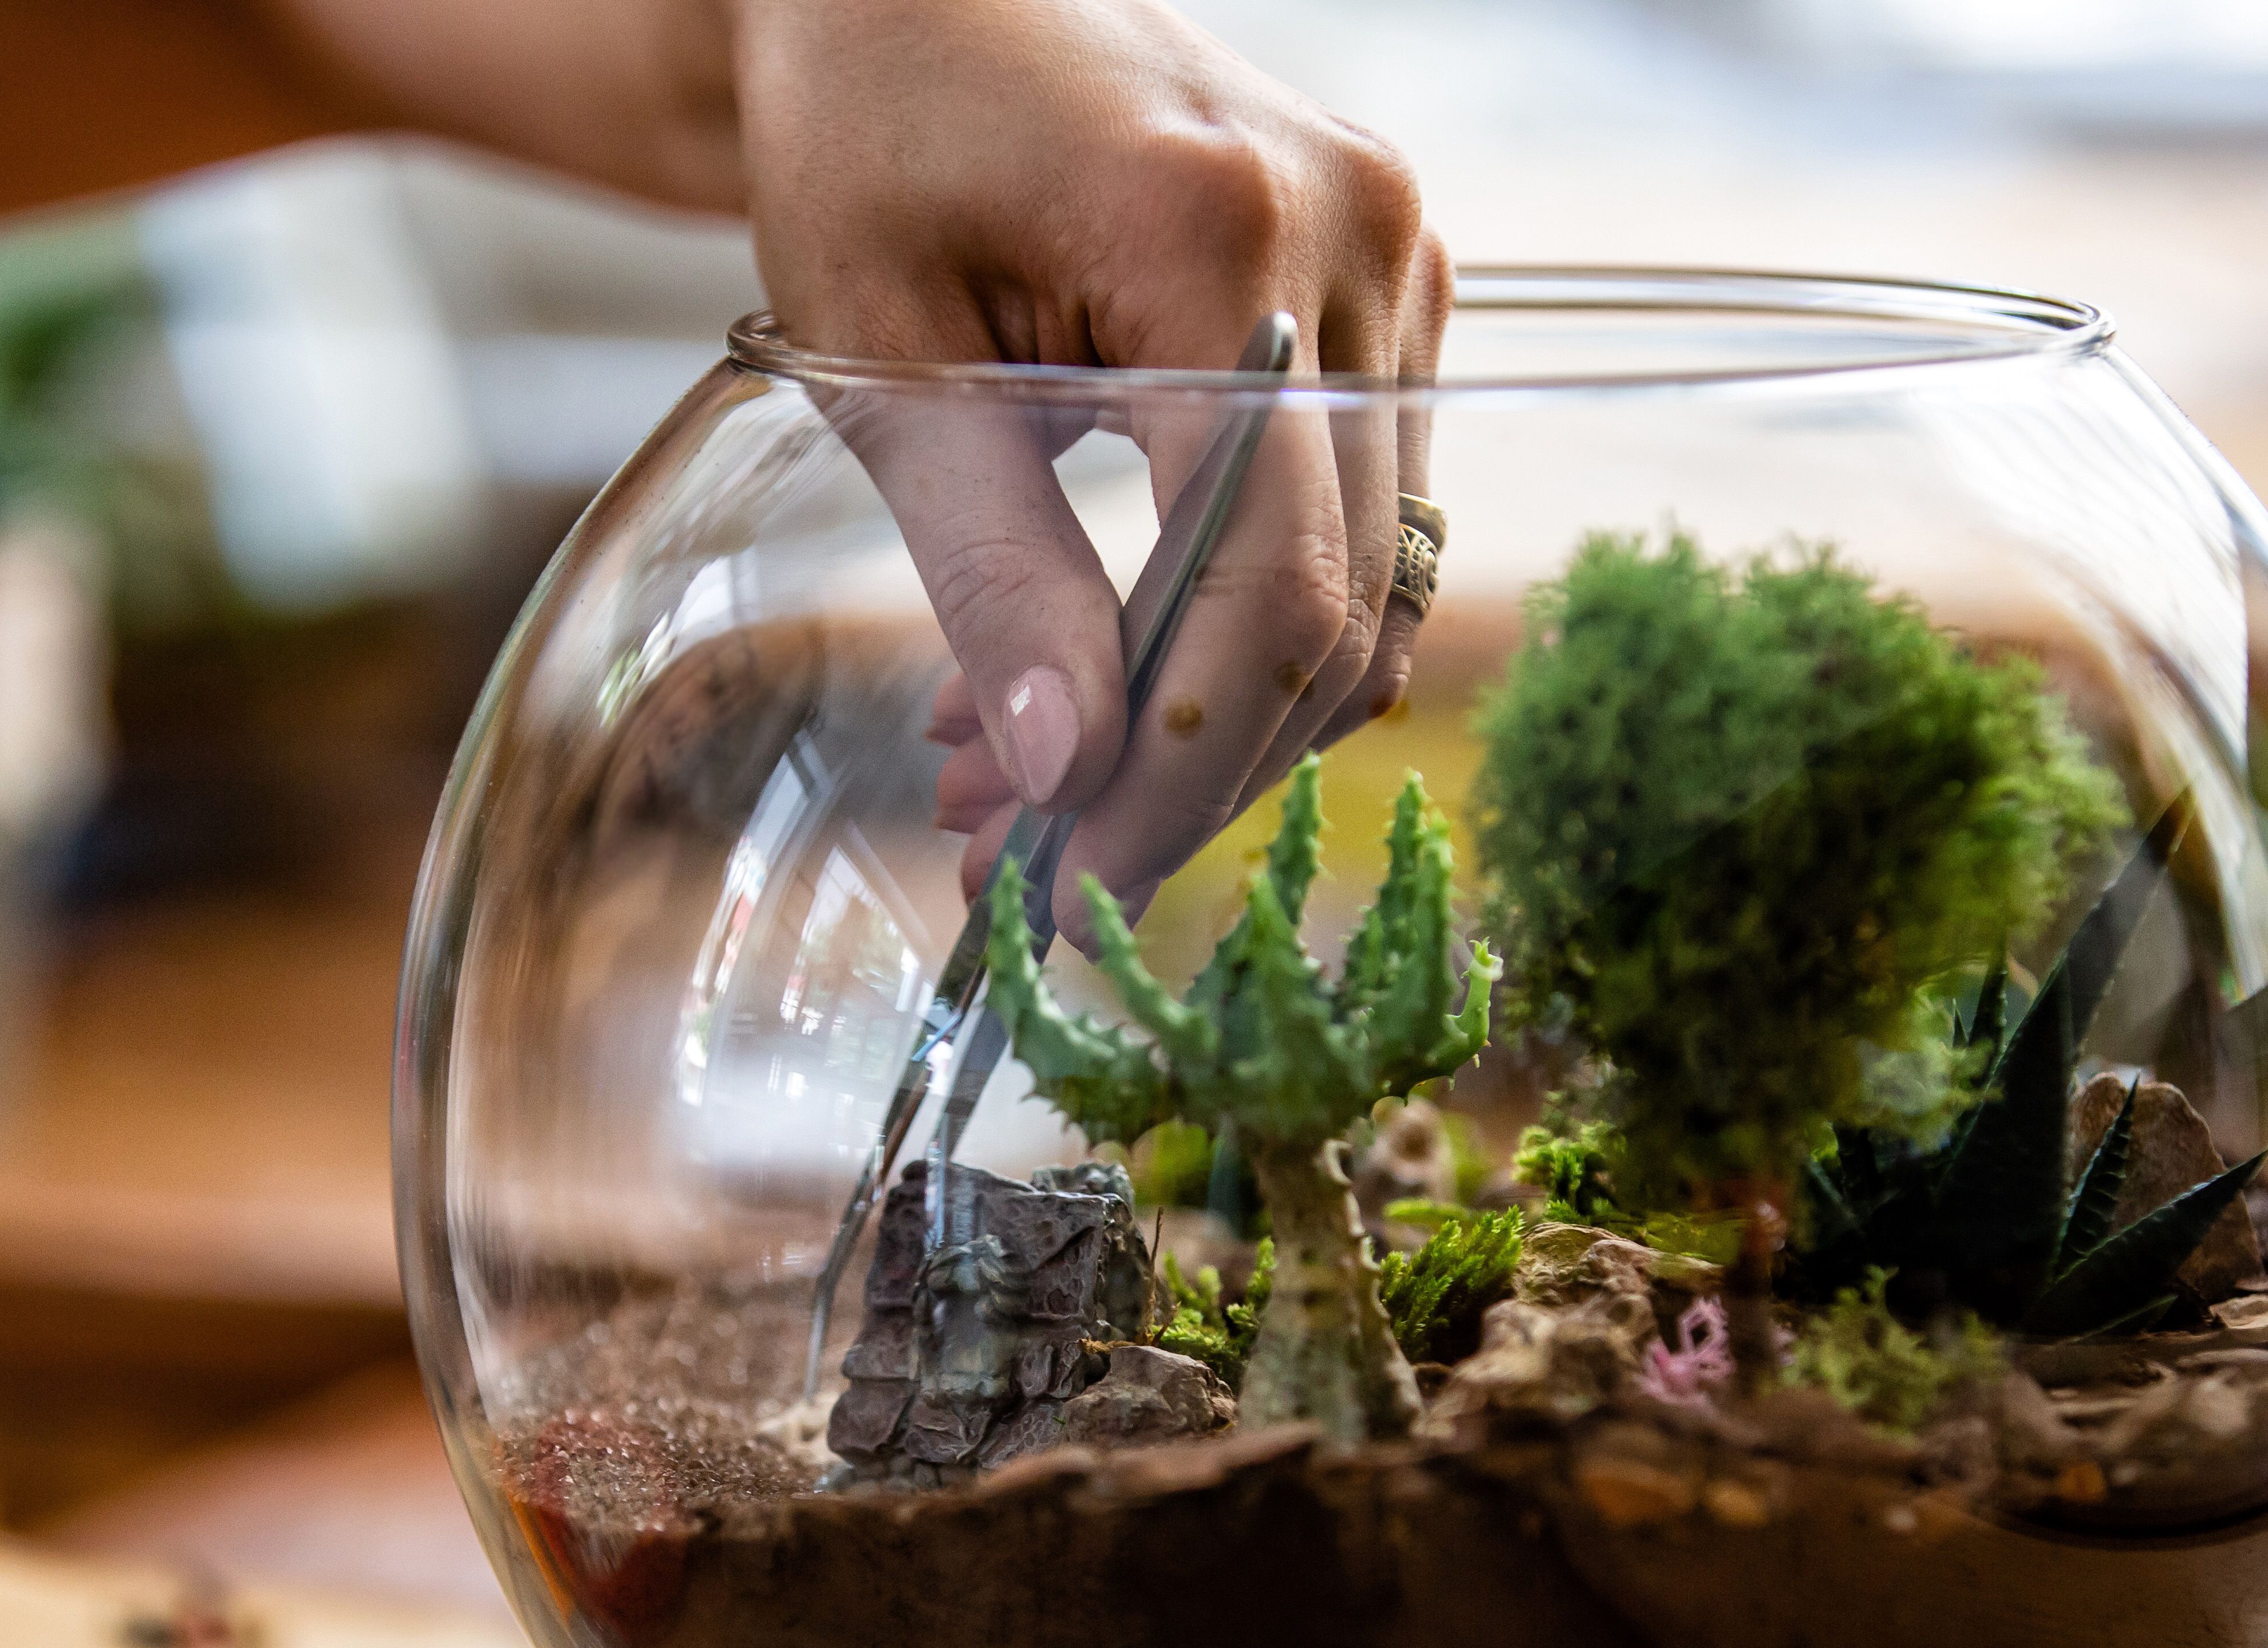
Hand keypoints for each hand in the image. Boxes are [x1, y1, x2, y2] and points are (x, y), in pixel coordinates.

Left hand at [734, 0, 1451, 930]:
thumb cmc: (870, 134)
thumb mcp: (886, 363)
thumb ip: (990, 571)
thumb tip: (1063, 773)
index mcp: (1218, 232)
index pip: (1264, 586)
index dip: (1171, 770)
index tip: (1063, 893)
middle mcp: (1355, 238)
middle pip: (1334, 607)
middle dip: (1182, 771)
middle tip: (1026, 861)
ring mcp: (1397, 259)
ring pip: (1366, 583)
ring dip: (1211, 717)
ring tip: (1033, 777)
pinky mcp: (1389, 294)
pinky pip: (1357, 516)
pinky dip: (1242, 624)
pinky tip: (1101, 670)